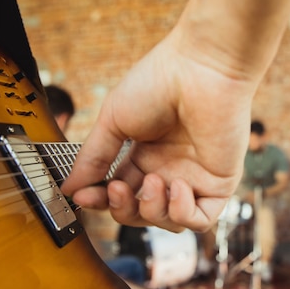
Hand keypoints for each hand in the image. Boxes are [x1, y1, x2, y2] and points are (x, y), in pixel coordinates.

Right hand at [61, 30, 255, 232]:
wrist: (202, 67)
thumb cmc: (159, 82)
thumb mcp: (114, 121)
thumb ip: (93, 158)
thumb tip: (69, 189)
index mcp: (145, 155)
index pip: (120, 192)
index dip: (101, 199)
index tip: (82, 196)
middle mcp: (170, 169)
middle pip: (141, 212)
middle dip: (123, 209)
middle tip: (117, 188)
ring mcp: (195, 177)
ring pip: (168, 221)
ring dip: (153, 210)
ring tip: (153, 181)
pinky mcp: (220, 182)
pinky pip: (201, 219)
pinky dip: (182, 213)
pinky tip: (177, 187)